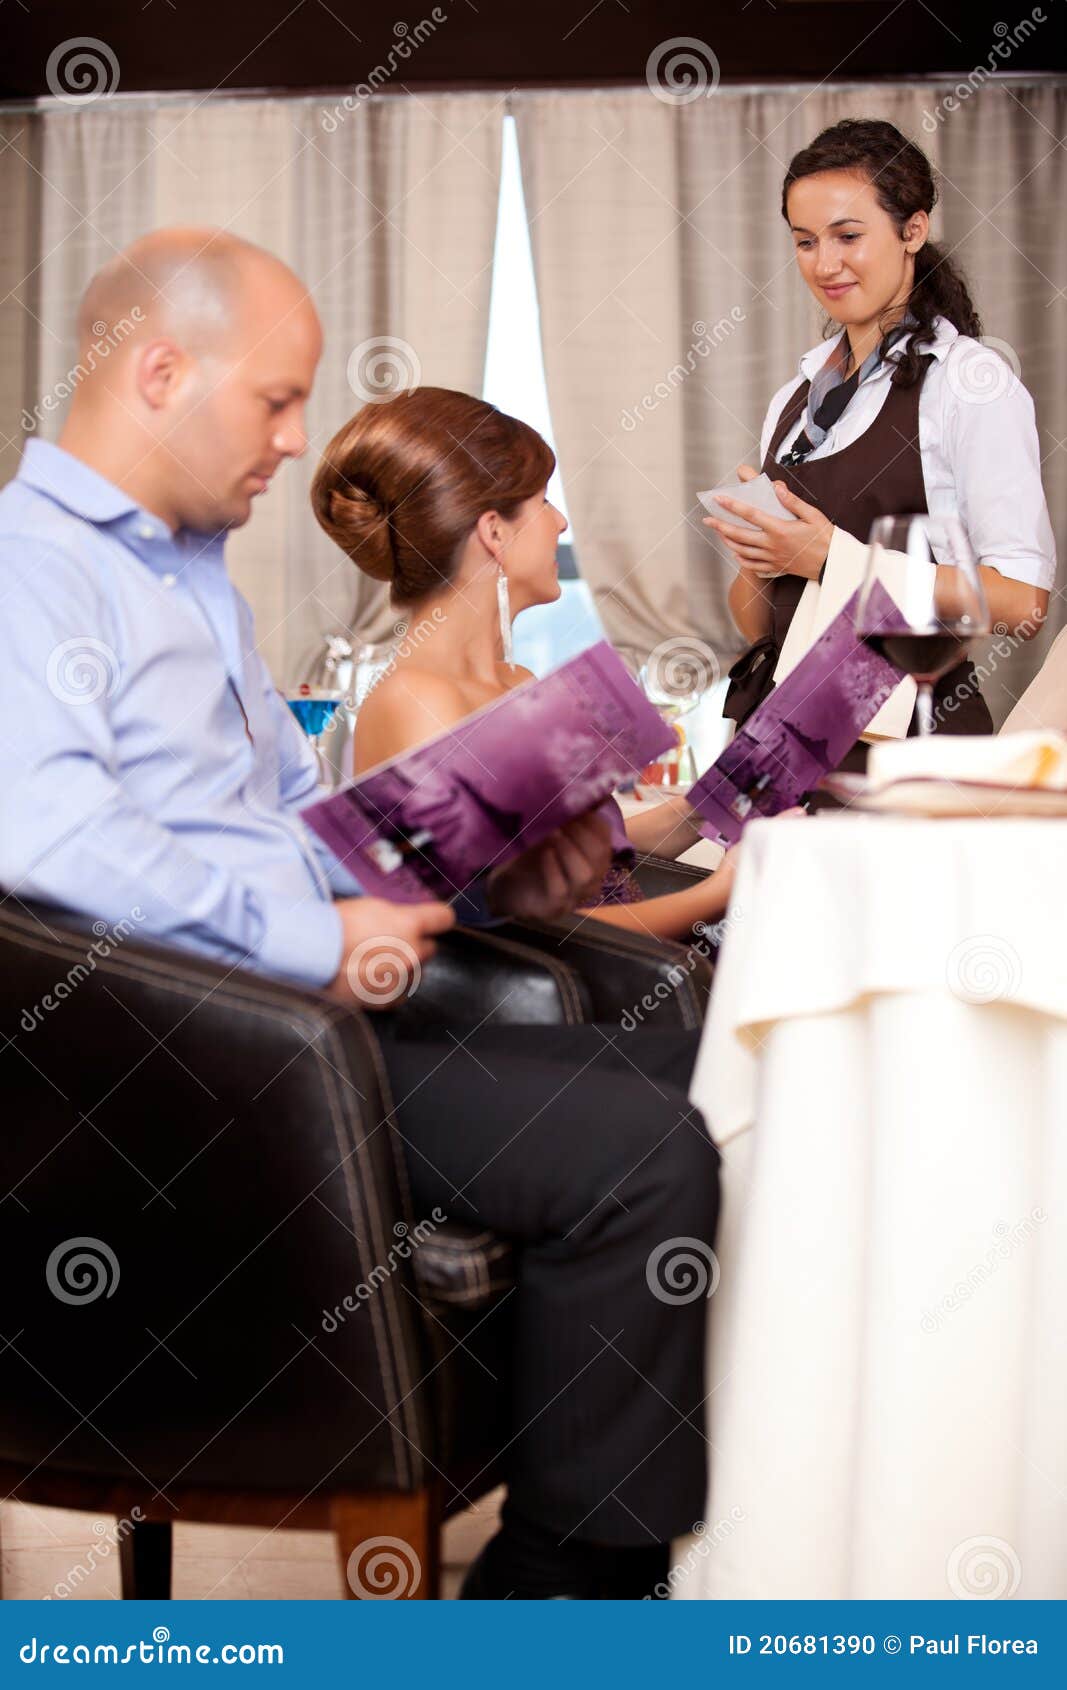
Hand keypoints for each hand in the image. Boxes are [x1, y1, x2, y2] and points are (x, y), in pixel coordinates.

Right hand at [327, 896, 455, 1008]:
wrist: (312, 955)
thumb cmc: (335, 926)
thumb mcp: (371, 906)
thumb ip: (399, 915)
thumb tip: (410, 920)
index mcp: (410, 924)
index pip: (444, 918)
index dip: (437, 918)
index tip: (433, 920)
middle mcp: (412, 953)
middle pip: (430, 947)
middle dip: (415, 944)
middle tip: (389, 942)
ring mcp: (402, 979)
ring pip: (415, 971)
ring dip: (402, 967)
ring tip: (373, 961)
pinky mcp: (389, 999)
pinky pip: (400, 991)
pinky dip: (390, 986)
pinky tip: (369, 977)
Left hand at [487, 811, 611, 920]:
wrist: (505, 888)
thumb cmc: (531, 858)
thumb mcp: (549, 834)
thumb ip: (566, 819)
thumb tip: (580, 790)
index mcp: (593, 863)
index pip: (606, 842)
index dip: (596, 823)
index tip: (579, 807)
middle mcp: (590, 882)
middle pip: (600, 857)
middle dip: (583, 834)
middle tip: (565, 819)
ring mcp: (573, 899)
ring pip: (585, 875)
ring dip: (571, 850)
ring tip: (556, 833)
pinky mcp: (553, 909)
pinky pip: (560, 890)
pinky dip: (554, 869)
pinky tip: (545, 853)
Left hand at [704, 477, 833, 581]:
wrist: (832, 564)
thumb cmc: (825, 537)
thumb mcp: (813, 515)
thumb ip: (793, 501)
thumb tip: (776, 487)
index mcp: (780, 529)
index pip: (750, 515)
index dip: (732, 506)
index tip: (719, 499)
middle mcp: (772, 545)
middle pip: (740, 535)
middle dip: (721, 526)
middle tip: (708, 519)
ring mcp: (772, 558)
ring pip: (743, 551)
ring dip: (728, 542)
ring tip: (719, 533)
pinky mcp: (776, 567)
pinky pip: (753, 566)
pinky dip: (741, 560)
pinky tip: (736, 554)